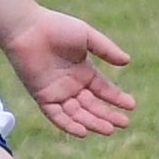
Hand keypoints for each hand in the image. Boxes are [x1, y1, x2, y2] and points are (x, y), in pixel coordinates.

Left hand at [0, 9, 136, 137]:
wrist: (27, 29)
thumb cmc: (57, 27)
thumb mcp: (87, 36)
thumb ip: (106, 49)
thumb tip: (127, 61)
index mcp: (83, 71)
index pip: (103, 90)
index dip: (117, 98)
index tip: (131, 106)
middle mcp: (71, 84)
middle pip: (93, 105)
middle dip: (108, 115)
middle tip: (124, 123)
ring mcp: (57, 92)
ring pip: (77, 113)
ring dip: (93, 122)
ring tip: (109, 130)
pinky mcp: (42, 96)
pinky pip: (57, 115)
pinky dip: (69, 124)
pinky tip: (83, 132)